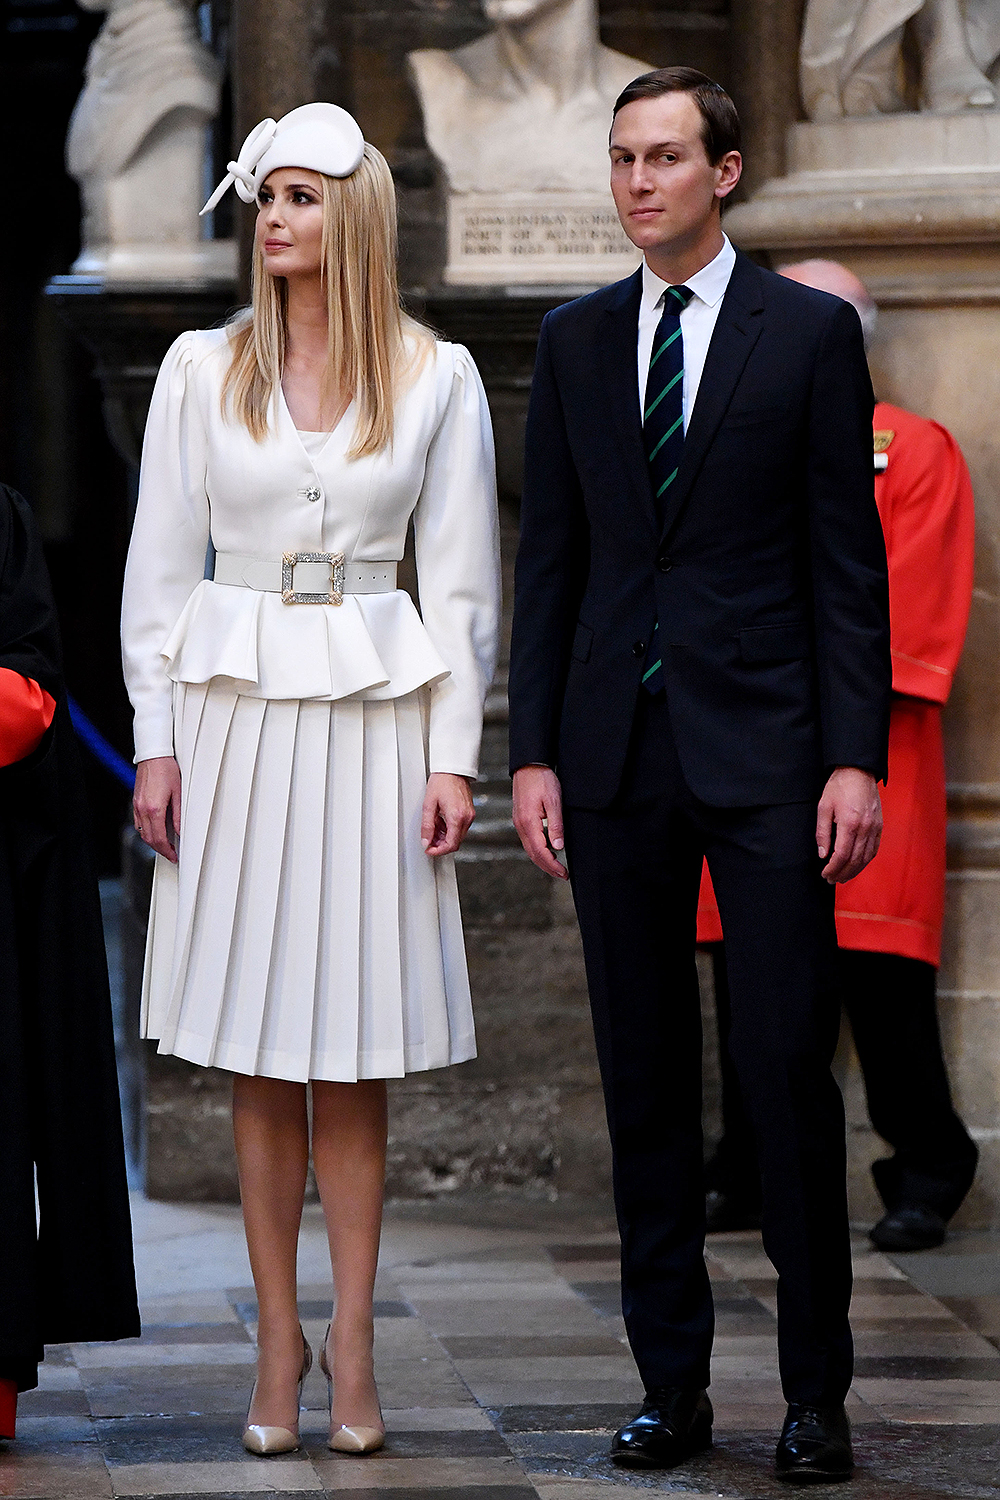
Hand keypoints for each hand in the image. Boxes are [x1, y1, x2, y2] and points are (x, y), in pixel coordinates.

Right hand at [134, 756, 181, 862]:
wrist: (153, 756)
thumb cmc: (166, 769)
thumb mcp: (178, 793)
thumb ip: (178, 815)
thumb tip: (179, 830)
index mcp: (155, 808)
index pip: (159, 838)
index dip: (167, 850)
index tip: (173, 855)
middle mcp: (143, 809)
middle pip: (149, 838)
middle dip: (160, 849)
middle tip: (170, 854)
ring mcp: (137, 805)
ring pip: (142, 832)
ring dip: (152, 841)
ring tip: (164, 845)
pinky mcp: (136, 802)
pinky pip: (138, 822)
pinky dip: (146, 831)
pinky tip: (154, 830)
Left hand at [421, 771, 474, 855]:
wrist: (452, 770)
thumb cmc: (441, 782)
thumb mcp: (428, 805)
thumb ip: (427, 826)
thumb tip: (426, 841)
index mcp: (456, 816)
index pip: (451, 844)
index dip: (438, 851)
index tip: (430, 850)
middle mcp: (466, 818)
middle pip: (455, 842)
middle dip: (441, 845)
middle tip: (429, 840)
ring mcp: (470, 815)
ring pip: (458, 836)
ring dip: (445, 837)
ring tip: (433, 827)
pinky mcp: (469, 813)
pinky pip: (460, 828)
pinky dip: (450, 829)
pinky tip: (441, 822)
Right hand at [512, 765, 568, 879]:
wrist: (529, 765)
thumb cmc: (542, 780)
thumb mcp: (554, 801)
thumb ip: (555, 825)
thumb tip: (558, 847)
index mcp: (528, 822)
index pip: (540, 852)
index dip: (552, 865)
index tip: (564, 873)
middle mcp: (520, 825)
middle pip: (533, 854)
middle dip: (548, 867)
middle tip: (563, 875)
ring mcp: (519, 822)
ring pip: (530, 849)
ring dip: (542, 860)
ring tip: (557, 867)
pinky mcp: (521, 818)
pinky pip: (528, 840)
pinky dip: (538, 850)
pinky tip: (548, 851)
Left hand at [816, 767, 881, 882]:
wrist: (858, 771)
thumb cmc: (838, 786)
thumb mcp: (823, 807)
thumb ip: (822, 832)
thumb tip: (823, 855)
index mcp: (850, 823)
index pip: (842, 855)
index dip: (833, 868)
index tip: (825, 874)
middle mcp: (865, 827)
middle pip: (855, 860)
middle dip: (843, 873)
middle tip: (832, 880)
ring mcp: (875, 827)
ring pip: (867, 857)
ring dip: (855, 870)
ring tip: (843, 877)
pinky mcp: (879, 825)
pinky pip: (874, 848)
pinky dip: (866, 860)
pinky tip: (857, 865)